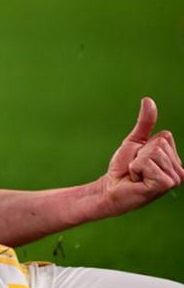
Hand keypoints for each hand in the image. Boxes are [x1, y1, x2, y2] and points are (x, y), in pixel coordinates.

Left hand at [102, 97, 183, 215]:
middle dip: (140, 154)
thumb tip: (148, 100)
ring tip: (137, 174)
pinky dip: (136, 168)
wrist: (111, 187)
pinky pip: (148, 163)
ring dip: (137, 162)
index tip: (140, 158)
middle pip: (159, 143)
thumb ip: (145, 122)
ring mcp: (174, 179)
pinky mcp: (165, 185)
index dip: (145, 144)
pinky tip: (137, 180)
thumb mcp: (135, 141)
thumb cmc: (124, 167)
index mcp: (175, 159)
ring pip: (153, 152)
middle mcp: (180, 170)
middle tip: (137, 168)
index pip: (164, 136)